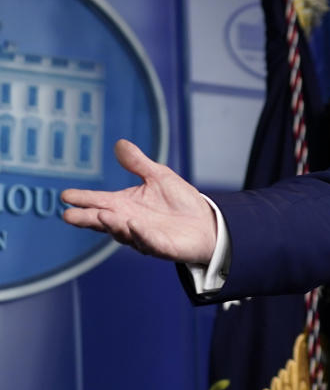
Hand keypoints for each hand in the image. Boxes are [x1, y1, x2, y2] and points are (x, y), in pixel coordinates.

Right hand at [62, 139, 216, 263]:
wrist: (205, 223)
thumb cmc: (179, 201)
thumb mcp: (158, 176)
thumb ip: (138, 163)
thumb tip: (120, 143)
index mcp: (125, 205)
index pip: (99, 201)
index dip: (83, 199)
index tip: (65, 195)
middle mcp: (129, 222)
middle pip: (103, 221)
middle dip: (87, 219)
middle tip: (69, 215)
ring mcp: (143, 236)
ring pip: (123, 233)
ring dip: (112, 225)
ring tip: (101, 215)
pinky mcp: (162, 246)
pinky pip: (149, 242)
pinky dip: (141, 235)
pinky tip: (133, 225)